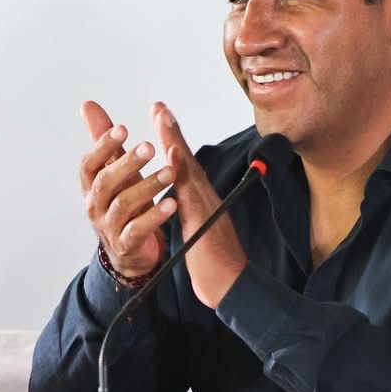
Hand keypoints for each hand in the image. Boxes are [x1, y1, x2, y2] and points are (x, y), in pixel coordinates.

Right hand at [78, 100, 177, 279]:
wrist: (129, 253)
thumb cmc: (122, 205)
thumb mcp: (113, 171)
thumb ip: (103, 140)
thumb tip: (88, 105)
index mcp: (91, 186)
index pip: (88, 164)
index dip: (102, 146)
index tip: (122, 128)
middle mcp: (95, 206)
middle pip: (105, 183)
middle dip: (127, 163)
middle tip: (149, 147)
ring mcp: (109, 227)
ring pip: (123, 205)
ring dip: (148, 186)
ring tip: (170, 172)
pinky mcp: (126, 245)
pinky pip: (138, 230)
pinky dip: (155, 216)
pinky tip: (172, 203)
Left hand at [153, 102, 248, 307]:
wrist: (232, 286)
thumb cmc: (216, 263)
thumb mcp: (200, 230)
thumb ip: (194, 211)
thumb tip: (184, 200)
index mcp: (200, 200)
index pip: (184, 165)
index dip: (172, 139)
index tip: (160, 115)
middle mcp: (205, 197)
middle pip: (186, 158)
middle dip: (171, 130)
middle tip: (158, 105)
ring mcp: (205, 206)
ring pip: (187, 169)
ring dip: (175, 140)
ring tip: (161, 115)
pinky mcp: (202, 220)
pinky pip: (189, 192)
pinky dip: (181, 171)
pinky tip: (172, 154)